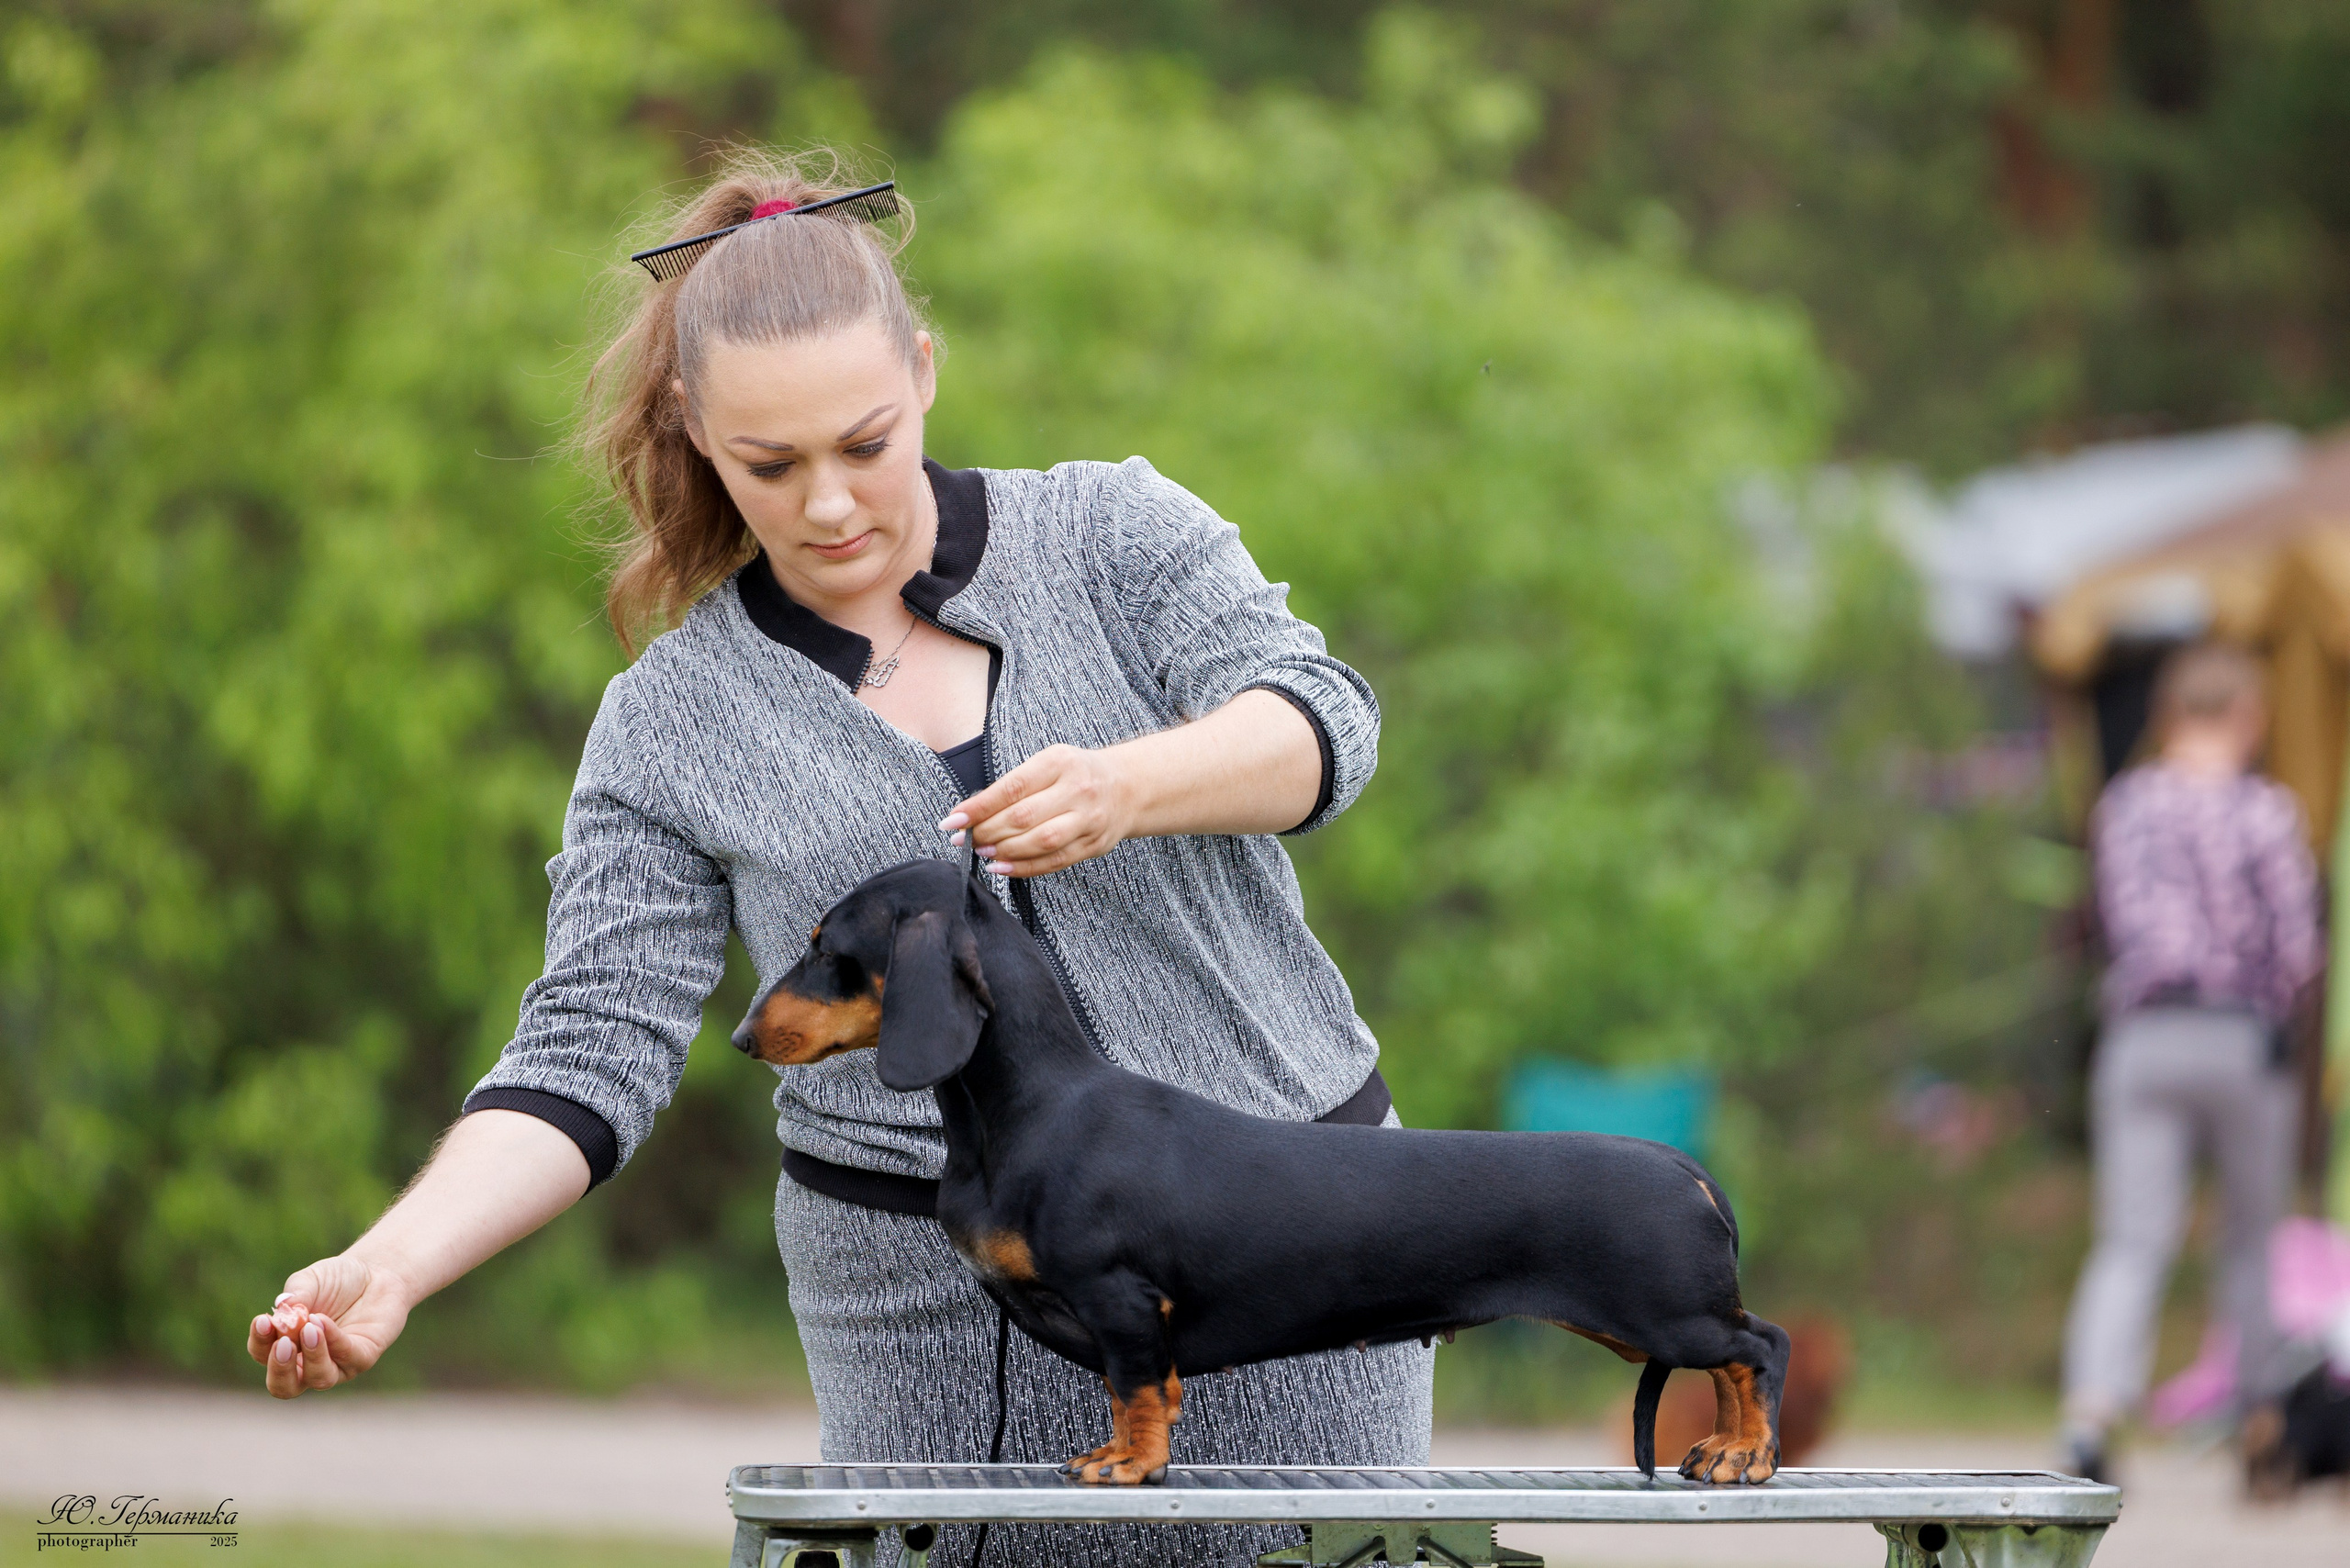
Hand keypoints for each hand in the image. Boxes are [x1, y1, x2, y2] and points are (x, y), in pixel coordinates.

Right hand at [246, 1254, 411, 1398]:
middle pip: (284, 1386)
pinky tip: (324, 1321)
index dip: (259, 1342)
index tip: (262, 1320)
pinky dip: (333, 1340)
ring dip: (312, 1355)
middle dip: (280, 1368)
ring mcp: (337, 1364)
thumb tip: (281, 1308)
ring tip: (310, 1327)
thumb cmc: (337, 1279)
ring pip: (318, 1378)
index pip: (262, 1354)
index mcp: (286, 1344)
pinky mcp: (363, 1357)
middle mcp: (308, 1363)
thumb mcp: (311, 1280)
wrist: (377, 1271)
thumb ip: (295, 1294)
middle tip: (283, 1343)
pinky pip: (346, 1357)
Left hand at [942, 744, 1135, 877]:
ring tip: (982, 852)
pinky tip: (1002, 867)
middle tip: (964, 839)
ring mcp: (1088, 819)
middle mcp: (1077, 790)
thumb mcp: (1047, 764)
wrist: (1127, 787)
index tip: (952, 821)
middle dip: (986, 832)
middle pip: (1023, 817)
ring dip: (1004, 851)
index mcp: (1059, 762)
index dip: (978, 808)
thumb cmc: (1076, 774)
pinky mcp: (1094, 844)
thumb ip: (1013, 786)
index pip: (1011, 788)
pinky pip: (1055, 861)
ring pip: (1040, 842)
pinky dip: (1024, 868)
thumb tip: (970, 815)